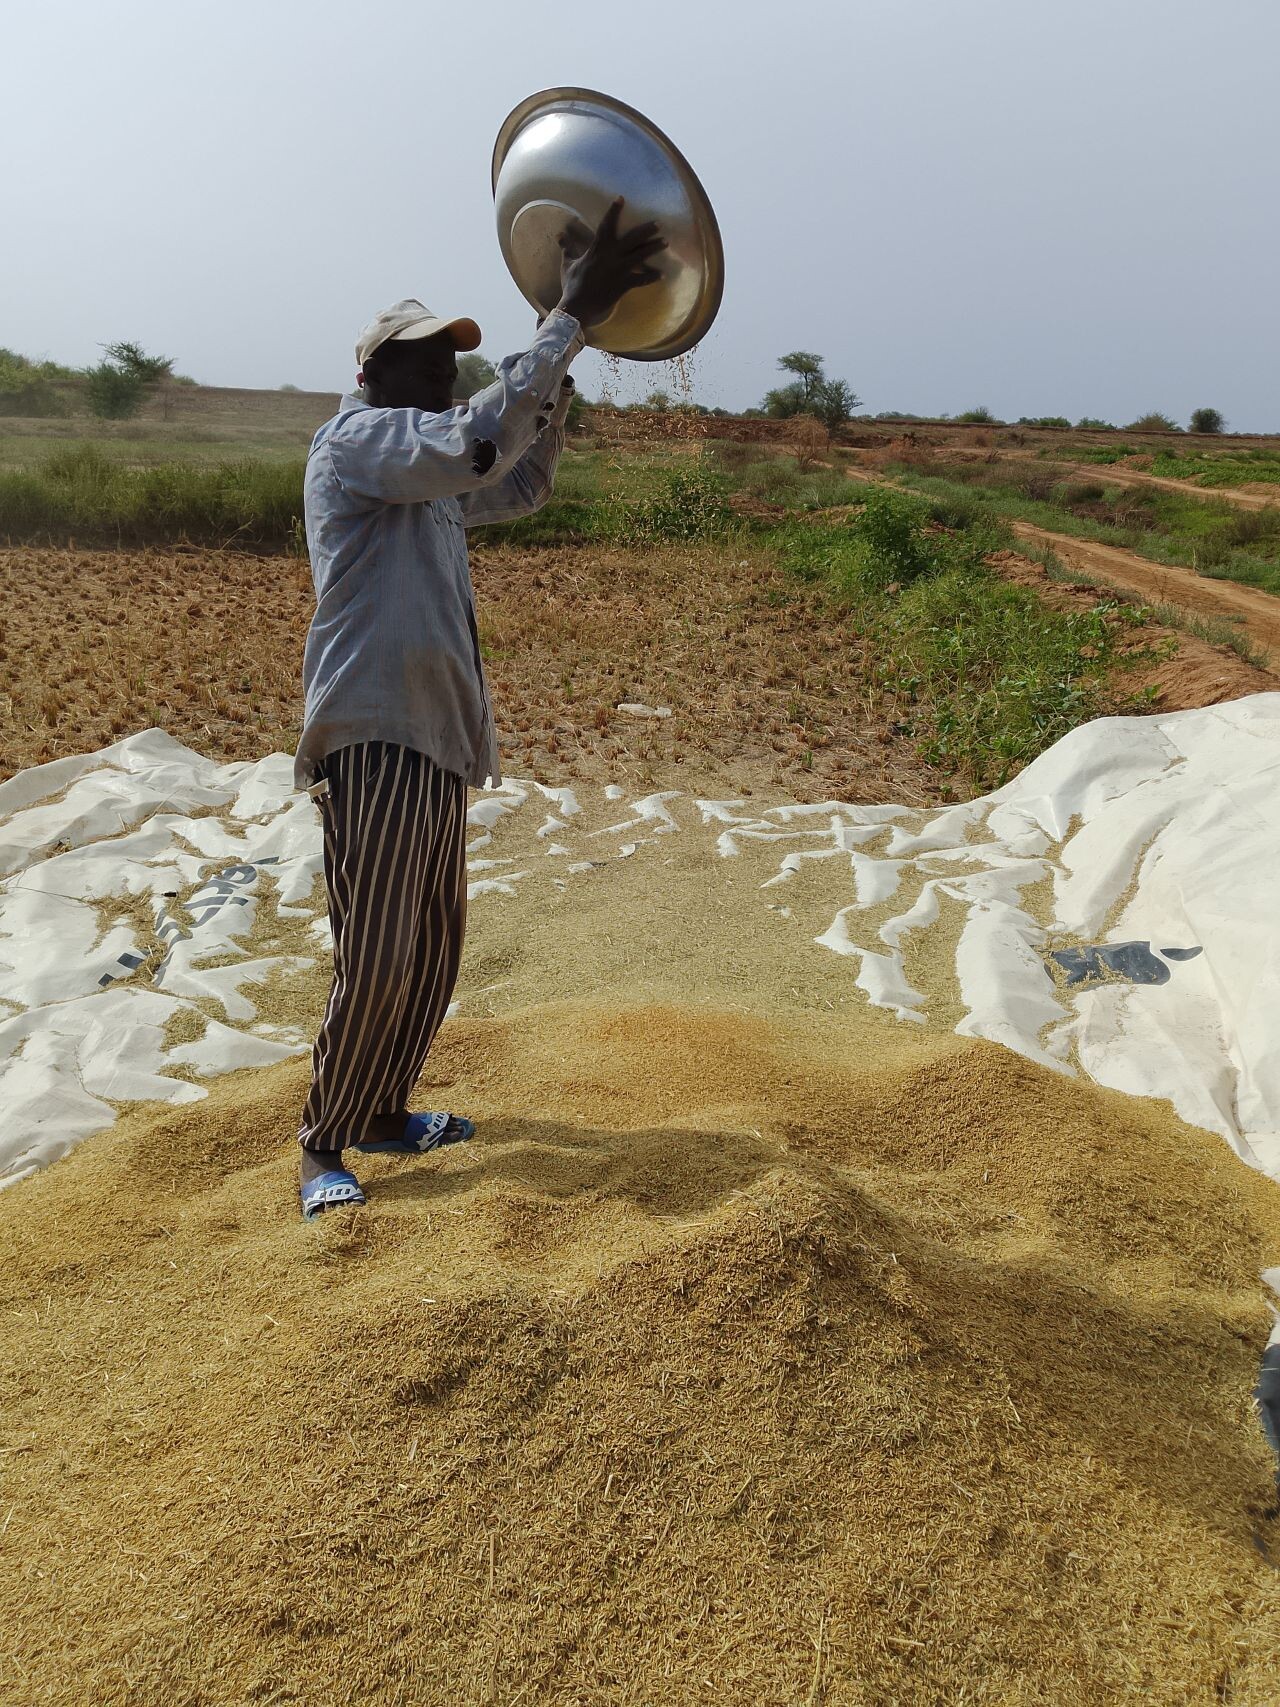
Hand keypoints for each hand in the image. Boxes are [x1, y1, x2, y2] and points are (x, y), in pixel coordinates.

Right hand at [556, 198, 665, 328]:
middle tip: (658, 224)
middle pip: (633, 239)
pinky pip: (642, 280)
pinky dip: (652, 277)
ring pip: (641, 256)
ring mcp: (620, 270)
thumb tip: (558, 235)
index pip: (607, 224)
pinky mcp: (624, 284)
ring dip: (654, 248)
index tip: (621, 199)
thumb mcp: (567, 264)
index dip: (614, 211)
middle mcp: (611, 256)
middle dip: (646, 230)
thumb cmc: (572, 284)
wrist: (578, 305)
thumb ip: (566, 248)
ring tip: (665, 242)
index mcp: (597, 248)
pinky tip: (662, 275)